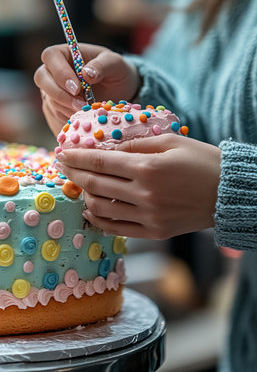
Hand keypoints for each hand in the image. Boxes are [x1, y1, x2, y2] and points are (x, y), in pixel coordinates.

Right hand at [34, 43, 139, 135]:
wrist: (118, 90)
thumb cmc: (115, 71)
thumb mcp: (115, 64)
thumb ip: (103, 65)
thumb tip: (86, 73)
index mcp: (66, 53)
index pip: (51, 56)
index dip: (60, 72)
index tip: (77, 88)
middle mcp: (54, 70)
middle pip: (42, 79)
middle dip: (60, 95)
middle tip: (80, 105)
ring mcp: (52, 89)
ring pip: (49, 100)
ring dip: (66, 109)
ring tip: (87, 112)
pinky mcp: (55, 107)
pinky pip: (55, 115)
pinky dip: (68, 119)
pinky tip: (84, 120)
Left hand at [55, 135, 220, 239]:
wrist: (228, 193)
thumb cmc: (201, 161)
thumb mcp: (170, 142)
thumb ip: (136, 146)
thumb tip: (108, 151)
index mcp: (148, 168)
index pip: (100, 162)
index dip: (77, 158)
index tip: (62, 154)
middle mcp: (144, 195)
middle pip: (96, 184)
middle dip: (74, 174)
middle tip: (63, 167)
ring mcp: (148, 217)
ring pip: (102, 209)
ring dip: (84, 197)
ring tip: (79, 187)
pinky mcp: (154, 232)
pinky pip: (117, 229)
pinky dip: (100, 220)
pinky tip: (92, 210)